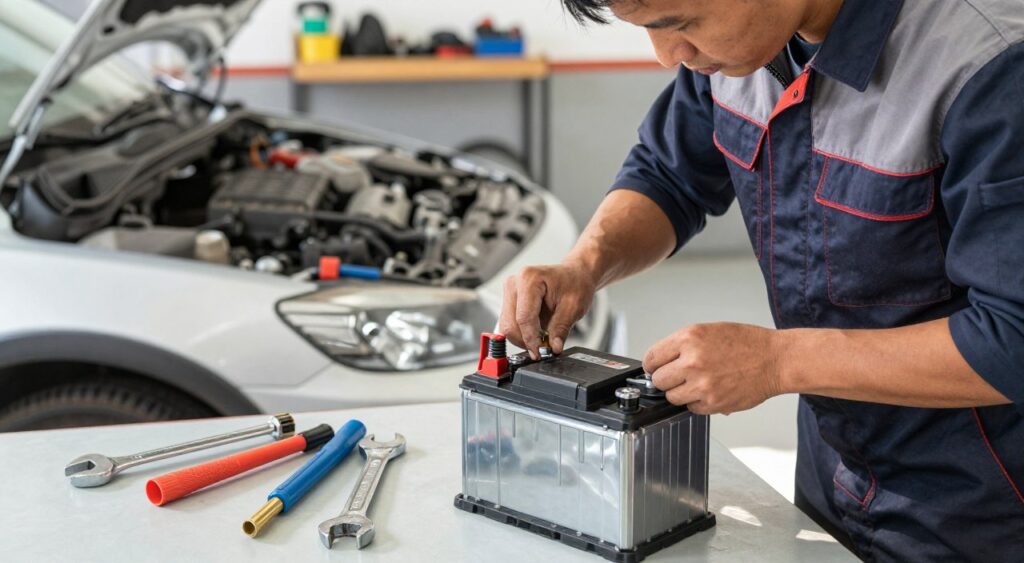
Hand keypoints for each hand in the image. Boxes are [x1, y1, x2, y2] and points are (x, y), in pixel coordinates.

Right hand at [498, 262, 596, 357]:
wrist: (574, 274)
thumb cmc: (575, 283)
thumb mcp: (574, 307)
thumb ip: (561, 328)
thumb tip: (553, 348)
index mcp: (529, 279)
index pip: (524, 317)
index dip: (531, 339)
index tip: (540, 353)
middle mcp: (514, 283)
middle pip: (510, 323)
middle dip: (526, 341)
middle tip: (543, 349)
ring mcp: (510, 291)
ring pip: (507, 326)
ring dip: (523, 338)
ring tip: (542, 339)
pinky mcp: (509, 300)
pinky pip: (509, 323)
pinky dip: (522, 333)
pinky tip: (537, 332)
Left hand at [643, 323, 783, 414]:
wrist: (775, 360)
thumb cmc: (746, 343)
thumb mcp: (708, 331)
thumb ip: (682, 345)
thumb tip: (661, 362)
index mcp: (688, 338)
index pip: (651, 358)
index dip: (652, 365)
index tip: (655, 368)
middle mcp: (692, 361)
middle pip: (658, 380)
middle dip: (665, 379)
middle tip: (678, 376)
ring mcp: (701, 384)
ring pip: (671, 397)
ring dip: (679, 392)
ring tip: (696, 383)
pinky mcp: (712, 403)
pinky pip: (690, 408)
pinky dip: (696, 402)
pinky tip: (709, 390)